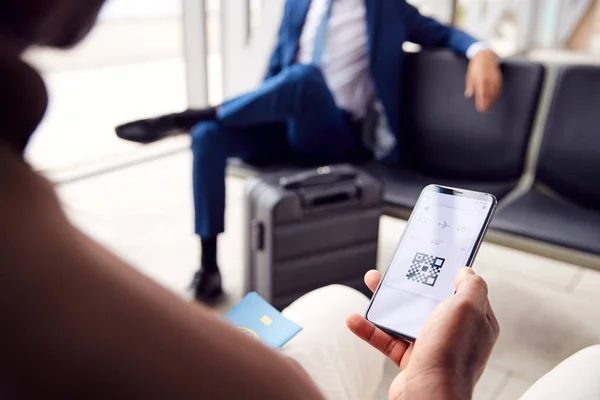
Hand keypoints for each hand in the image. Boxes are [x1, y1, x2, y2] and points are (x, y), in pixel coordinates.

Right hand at [346, 268, 498, 399]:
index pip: (464, 291)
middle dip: (410, 284)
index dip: (448, 274)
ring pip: (406, 317)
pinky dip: (370, 329)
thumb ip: (472, 285)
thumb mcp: (469, 307)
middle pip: (430, 300)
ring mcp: (432, 347)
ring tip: (371, 283)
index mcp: (475, 321)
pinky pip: (388, 340)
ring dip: (386, 302)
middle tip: (395, 270)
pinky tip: (356, 319)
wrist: (428, 394)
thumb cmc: (450, 353)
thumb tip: (467, 271)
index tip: (433, 259)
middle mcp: (455, 334)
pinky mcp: (411, 360)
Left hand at [465, 49, 501, 111]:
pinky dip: (497, 94)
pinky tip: (494, 98)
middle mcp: (488, 79)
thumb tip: (468, 94)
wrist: (485, 55)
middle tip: (484, 110)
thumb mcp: (470, 74)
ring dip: (492, 99)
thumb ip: (470, 85)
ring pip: (494, 91)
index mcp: (480, 78)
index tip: (480, 108)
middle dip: (487, 102)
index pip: (481, 93)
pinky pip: (498, 87)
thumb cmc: (476, 66)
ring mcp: (494, 78)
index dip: (481, 101)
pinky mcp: (498, 77)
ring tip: (488, 106)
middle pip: (488, 93)